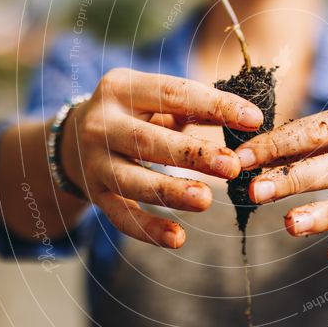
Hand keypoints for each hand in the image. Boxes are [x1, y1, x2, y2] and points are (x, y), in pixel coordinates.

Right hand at [61, 68, 263, 247]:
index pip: (172, 93)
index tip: (254, 119)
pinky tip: (178, 239)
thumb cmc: (135, 113)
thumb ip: (196, 106)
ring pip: (132, 181)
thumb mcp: (157, 99)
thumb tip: (250, 118)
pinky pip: (121, 216)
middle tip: (232, 167)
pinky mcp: (95, 194)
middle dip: (193, 154)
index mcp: (121, 87)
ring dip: (171, 192)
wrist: (74, 137)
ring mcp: (94, 161)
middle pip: (148, 140)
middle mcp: (100, 124)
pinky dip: (148, 229)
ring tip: (206, 200)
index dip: (215, 105)